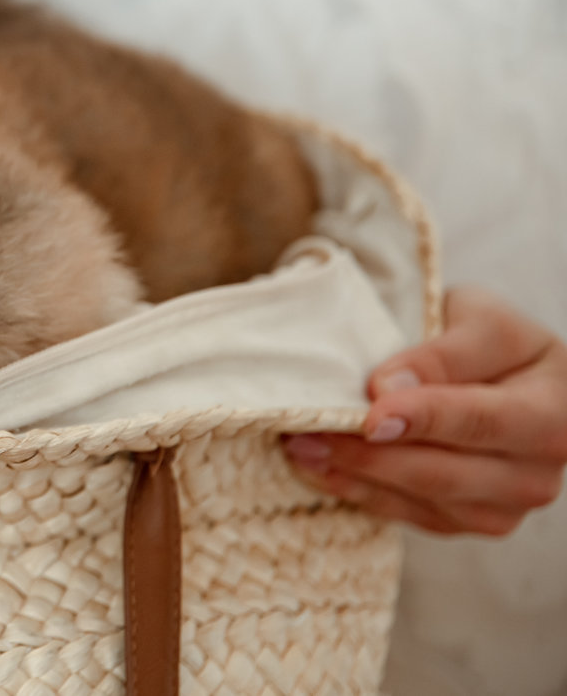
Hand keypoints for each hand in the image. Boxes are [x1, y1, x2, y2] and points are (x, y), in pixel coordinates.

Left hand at [285, 286, 566, 535]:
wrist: (505, 374)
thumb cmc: (489, 339)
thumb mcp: (479, 320)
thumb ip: (444, 352)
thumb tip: (387, 388)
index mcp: (554, 411)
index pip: (483, 420)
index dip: (425, 418)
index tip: (371, 413)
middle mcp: (538, 470)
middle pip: (447, 473)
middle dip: (370, 454)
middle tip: (307, 431)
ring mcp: (507, 505)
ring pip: (423, 501)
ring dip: (354, 475)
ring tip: (299, 445)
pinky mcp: (470, 520)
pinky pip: (410, 516)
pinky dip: (359, 491)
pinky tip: (319, 467)